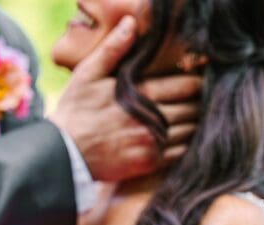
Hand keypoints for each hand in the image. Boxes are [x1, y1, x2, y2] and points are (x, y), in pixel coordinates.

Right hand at [50, 15, 202, 182]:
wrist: (61, 154)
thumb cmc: (74, 112)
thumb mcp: (87, 74)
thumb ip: (113, 48)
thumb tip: (131, 22)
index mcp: (141, 94)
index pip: (186, 85)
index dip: (198, 81)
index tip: (202, 79)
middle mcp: (150, 119)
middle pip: (192, 109)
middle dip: (199, 102)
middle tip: (202, 99)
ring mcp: (150, 143)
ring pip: (189, 131)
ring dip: (194, 123)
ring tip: (194, 117)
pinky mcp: (147, 164)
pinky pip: (179, 153)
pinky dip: (186, 145)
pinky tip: (181, 138)